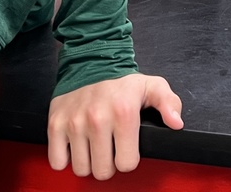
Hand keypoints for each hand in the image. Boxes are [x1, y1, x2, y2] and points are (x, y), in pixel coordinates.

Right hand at [48, 73, 182, 178]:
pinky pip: (57, 162)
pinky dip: (65, 158)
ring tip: (94, 145)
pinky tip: (76, 145)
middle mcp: (97, 118)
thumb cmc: (121, 80)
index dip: (128, 158)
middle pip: (102, 171)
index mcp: (123, 112)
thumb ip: (169, 103)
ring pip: (81, 169)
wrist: (91, 59)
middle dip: (108, 163)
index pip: (126, 164)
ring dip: (88, 161)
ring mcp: (74, 122)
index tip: (126, 147)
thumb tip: (176, 123)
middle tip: (109, 147)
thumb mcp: (152, 86)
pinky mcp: (55, 124)